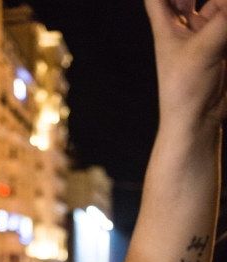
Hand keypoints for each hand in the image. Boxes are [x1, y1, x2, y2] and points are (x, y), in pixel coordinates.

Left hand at [145, 0, 226, 125]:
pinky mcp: (221, 47)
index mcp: (167, 26)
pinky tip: (223, 21)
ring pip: (215, 8)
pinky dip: (225, 17)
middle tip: (215, 3)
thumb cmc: (185, 91)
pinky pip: (224, 23)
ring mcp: (205, 36)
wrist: (198, 122)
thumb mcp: (204, 48)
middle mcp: (185, 28)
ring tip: (220, 13)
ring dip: (220, 6)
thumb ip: (224, 18)